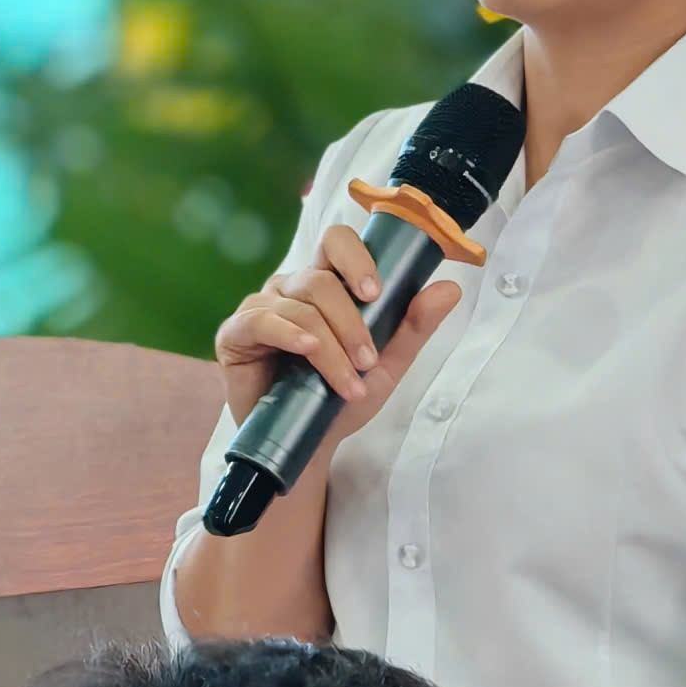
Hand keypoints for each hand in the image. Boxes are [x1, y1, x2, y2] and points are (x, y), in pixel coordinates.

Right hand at [213, 222, 462, 432]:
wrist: (310, 444)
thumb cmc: (340, 399)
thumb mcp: (387, 363)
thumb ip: (414, 325)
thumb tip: (450, 287)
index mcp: (324, 284)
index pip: (336, 242)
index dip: (356, 258)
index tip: (377, 293)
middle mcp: (289, 288)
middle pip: (320, 280)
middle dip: (351, 323)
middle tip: (368, 361)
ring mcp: (260, 308)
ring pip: (299, 307)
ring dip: (330, 347)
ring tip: (347, 384)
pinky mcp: (235, 334)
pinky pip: (261, 320)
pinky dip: (289, 334)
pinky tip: (306, 352)